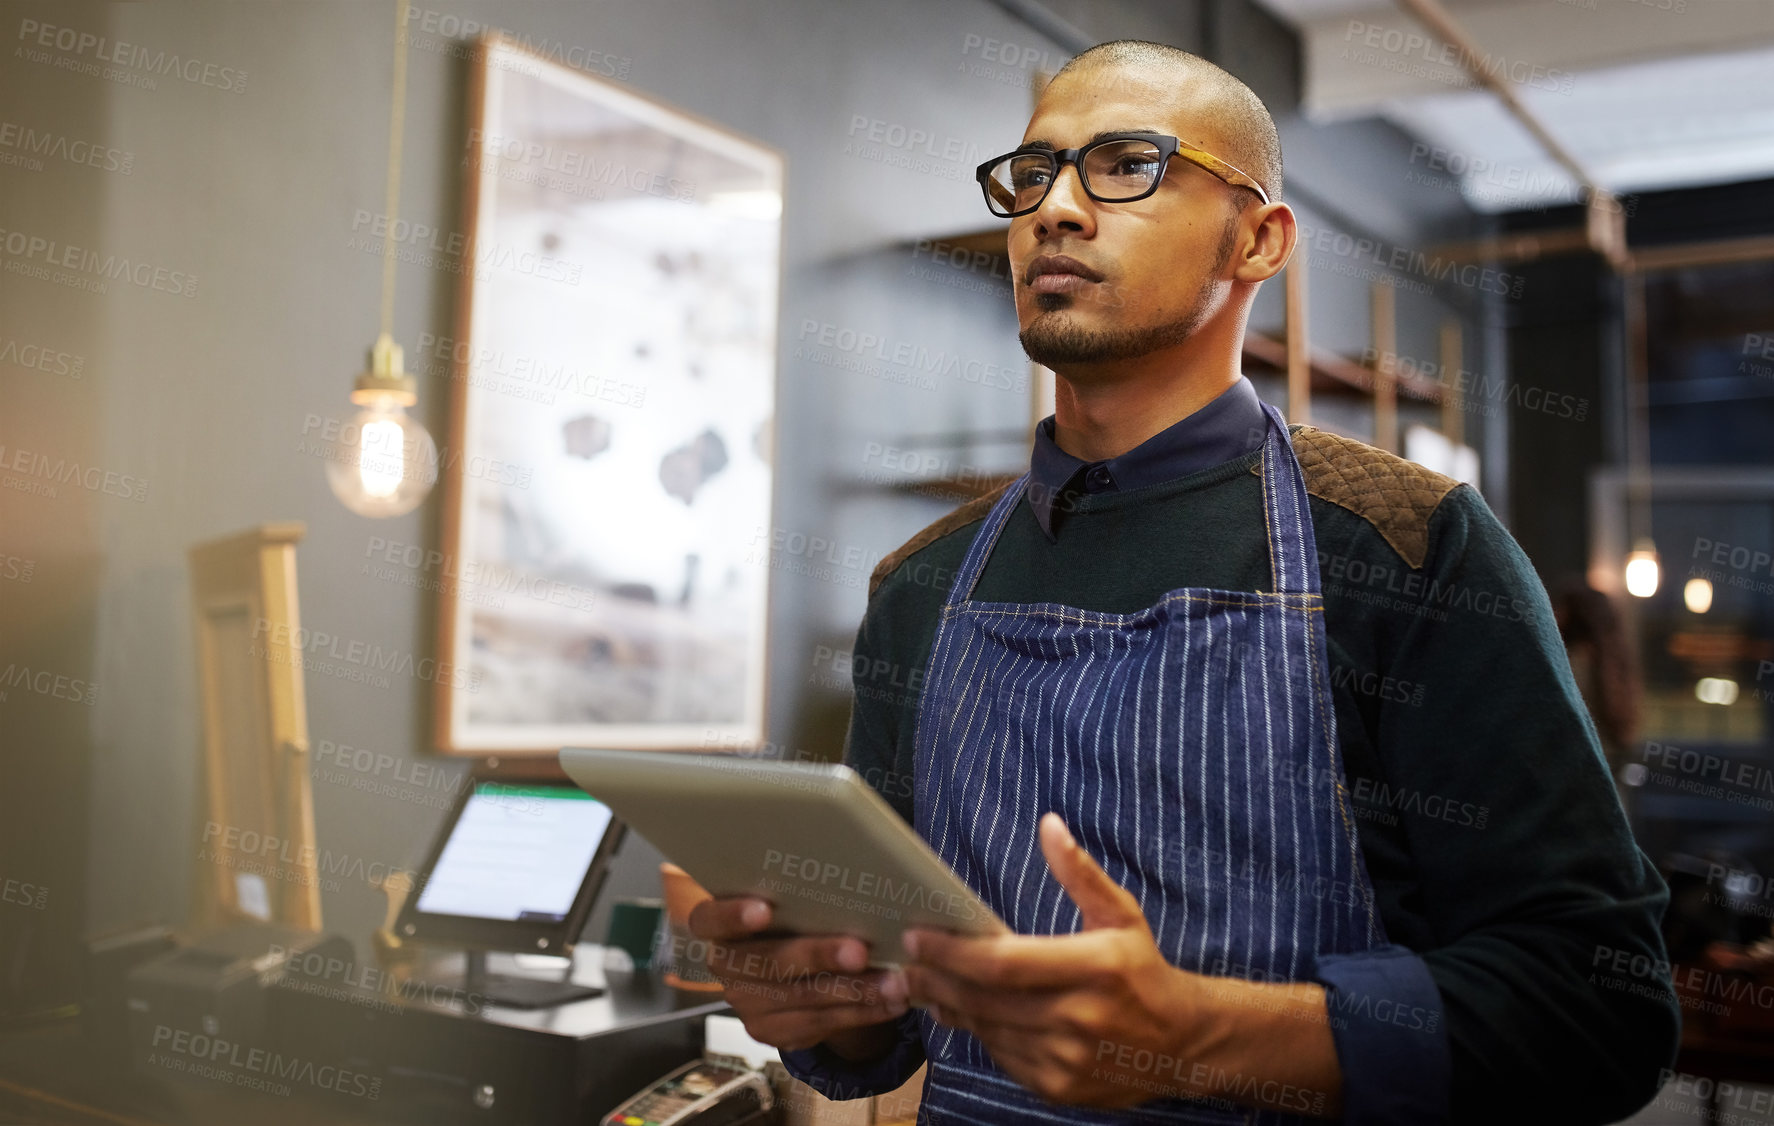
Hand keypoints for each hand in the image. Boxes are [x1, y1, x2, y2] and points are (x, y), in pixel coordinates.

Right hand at [687, 893, 909, 1054]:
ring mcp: (745, 1003)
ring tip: (894, 982)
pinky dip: (861, 1013)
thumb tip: (852, 866)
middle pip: (769, 963)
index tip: (764, 909)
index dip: (733, 915)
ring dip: (854, 991)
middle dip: (818, 956)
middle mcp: (725, 966)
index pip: (710, 918)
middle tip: (859, 950)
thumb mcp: (787, 900)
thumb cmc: (790, 917)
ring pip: (803, 999)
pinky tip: (890, 1002)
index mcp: (717, 925)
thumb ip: (799, 893)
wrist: (785, 966)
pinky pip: (819, 1025)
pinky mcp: (770, 1032)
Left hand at [901, 813, 1208, 1107]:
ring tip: (921, 984)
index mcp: (1094, 968)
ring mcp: (1067, 1059)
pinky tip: (961, 1012)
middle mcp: (1078, 1018)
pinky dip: (979, 1033)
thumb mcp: (1121, 915)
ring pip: (988, 1031)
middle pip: (985, 1000)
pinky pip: (1003, 1057)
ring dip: (949, 1007)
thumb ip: (1080, 873)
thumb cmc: (1143, 971)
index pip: (1004, 963)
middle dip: (936, 980)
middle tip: (902, 964)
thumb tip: (1048, 825)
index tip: (917, 936)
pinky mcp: (1058, 1087)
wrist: (1183, 1045)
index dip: (953, 952)